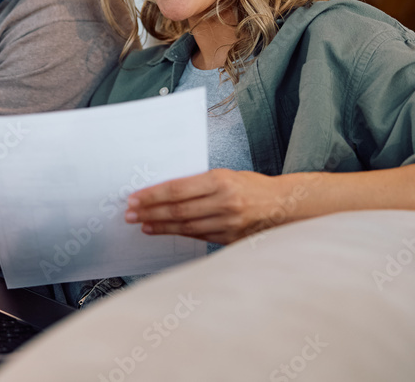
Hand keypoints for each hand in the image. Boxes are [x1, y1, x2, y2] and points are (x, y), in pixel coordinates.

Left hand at [125, 169, 286, 244]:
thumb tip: (164, 190)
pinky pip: (198, 236)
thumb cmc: (252, 186)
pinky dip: (178, 234)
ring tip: (142, 223)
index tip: (135, 198)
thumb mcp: (226, 175)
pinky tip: (163, 231)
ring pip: (186, 227)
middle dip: (150, 212)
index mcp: (221, 181)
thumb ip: (198, 183)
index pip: (178, 188)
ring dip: (160, 226)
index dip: (153, 195)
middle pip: (178, 210)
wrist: (284, 205)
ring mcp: (228, 223)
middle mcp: (224, 202)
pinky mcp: (231, 239)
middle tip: (130, 214)